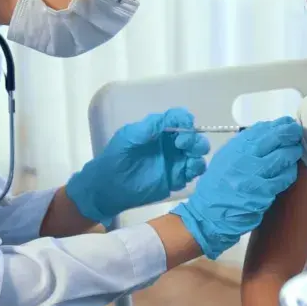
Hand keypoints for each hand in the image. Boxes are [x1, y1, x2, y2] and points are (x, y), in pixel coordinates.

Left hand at [66, 108, 209, 226]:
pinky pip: (193, 173)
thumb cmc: (116, 157)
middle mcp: (171, 144)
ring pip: (198, 155)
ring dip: (198, 154)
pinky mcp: (176, 179)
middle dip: (194, 139)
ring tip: (188, 161)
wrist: (108, 186)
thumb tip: (171, 119)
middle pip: (194, 137)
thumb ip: (150, 126)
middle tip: (183, 145)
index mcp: (160, 130)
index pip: (180, 119)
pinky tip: (186, 172)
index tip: (184, 126)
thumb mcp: (129, 136)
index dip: (186, 120)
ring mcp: (175, 162)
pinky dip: (195, 170)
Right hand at [171, 117, 302, 259]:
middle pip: (274, 138)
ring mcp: (253, 175)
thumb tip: (267, 132)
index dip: (278, 124)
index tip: (287, 123)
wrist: (208, 214)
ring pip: (282, 157)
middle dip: (290, 133)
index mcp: (234, 148)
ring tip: (296, 150)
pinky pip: (283, 178)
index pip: (261, 129)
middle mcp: (243, 158)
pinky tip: (290, 171)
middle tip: (297, 132)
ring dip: (293, 152)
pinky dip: (289, 172)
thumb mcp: (224, 158)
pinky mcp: (262, 192)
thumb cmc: (217, 185)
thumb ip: (243, 146)